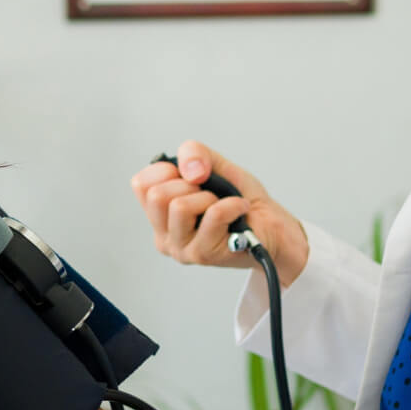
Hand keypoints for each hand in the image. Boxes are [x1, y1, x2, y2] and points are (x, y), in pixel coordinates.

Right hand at [130, 139, 309, 278]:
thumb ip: (195, 154)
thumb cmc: (239, 199)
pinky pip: (213, 215)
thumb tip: (189, 169)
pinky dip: (233, 204)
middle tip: (209, 193)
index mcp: (159, 214)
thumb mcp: (215, 166)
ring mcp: (182, 249)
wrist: (271, 226)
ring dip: (209, 197)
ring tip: (222, 205)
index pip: (140, 184)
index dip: (167, 170)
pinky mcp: (203, 255)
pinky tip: (240, 209)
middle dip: (189, 184)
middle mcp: (164, 235)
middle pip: (157, 196)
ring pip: (179, 207)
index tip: (191, 176)